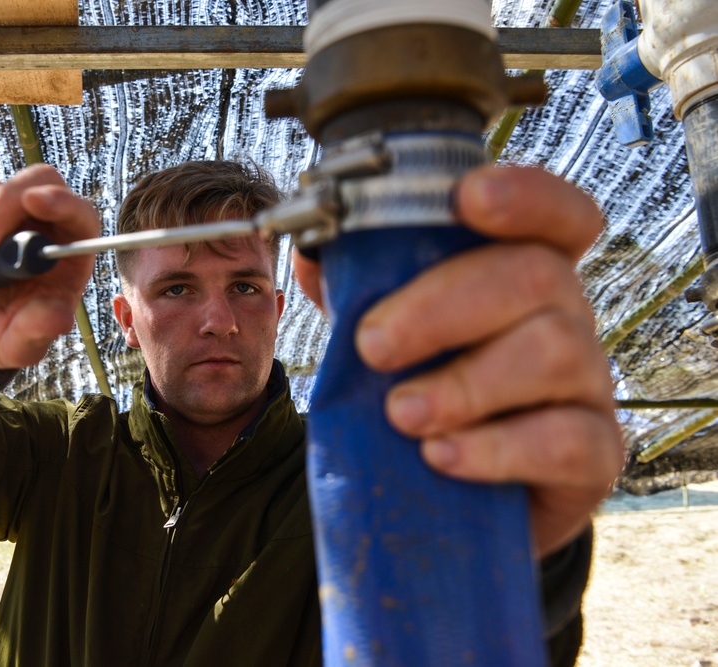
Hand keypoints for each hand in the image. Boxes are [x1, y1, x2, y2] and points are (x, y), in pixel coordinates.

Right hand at [0, 164, 99, 371]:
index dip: (62, 200)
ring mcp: (1, 210)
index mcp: (70, 248)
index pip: (79, 211)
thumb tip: (58, 318)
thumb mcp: (23, 345)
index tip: (34, 201)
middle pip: (30, 181)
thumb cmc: (10, 333)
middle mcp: (40, 220)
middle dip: (1, 205)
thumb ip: (38, 331)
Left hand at [294, 166, 623, 556]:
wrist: (459, 498)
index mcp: (524, 274)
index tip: (467, 198)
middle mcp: (568, 317)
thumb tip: (312, 255)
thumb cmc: (427, 394)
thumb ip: (357, 292)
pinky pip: (569, 441)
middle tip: (373, 346)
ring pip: (554, 351)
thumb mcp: (389, 335)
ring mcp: (589, 385)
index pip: (557, 215)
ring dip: (464, 382)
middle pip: (536, 275)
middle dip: (441, 306)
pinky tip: (442, 457)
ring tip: (401, 414)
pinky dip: (497, 449)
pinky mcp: (596, 456)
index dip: (526, 196)